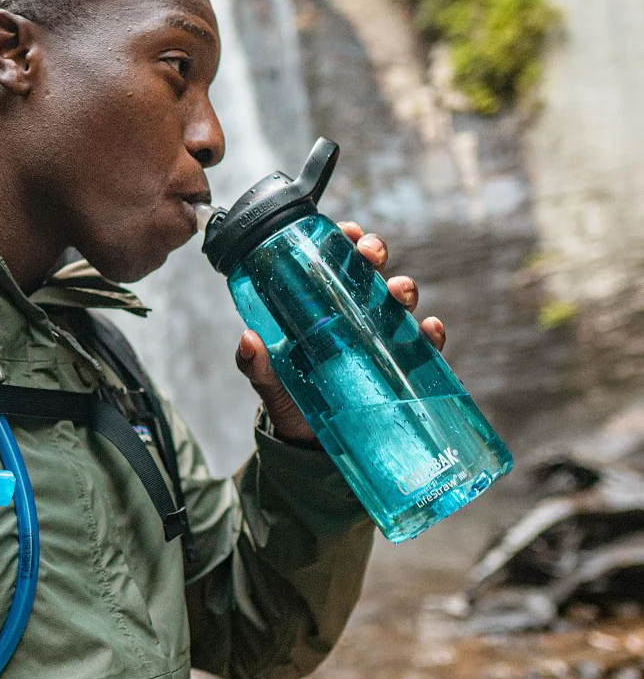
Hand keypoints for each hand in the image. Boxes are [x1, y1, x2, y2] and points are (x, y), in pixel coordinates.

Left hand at [234, 221, 447, 446]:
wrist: (311, 447)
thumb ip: (257, 366)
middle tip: (369, 254)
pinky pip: (423, 347)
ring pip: (398, 303)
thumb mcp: (270, 383)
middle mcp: (353, 316)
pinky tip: (430, 330)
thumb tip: (247, 341)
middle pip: (369, 273)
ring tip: (398, 293)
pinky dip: (430, 335)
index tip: (346, 231)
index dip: (343, 242)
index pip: (333, 264)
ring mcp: (380, 340)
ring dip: (403, 290)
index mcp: (320, 308)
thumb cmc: (290, 401)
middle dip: (374, 254)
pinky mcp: (401, 369)